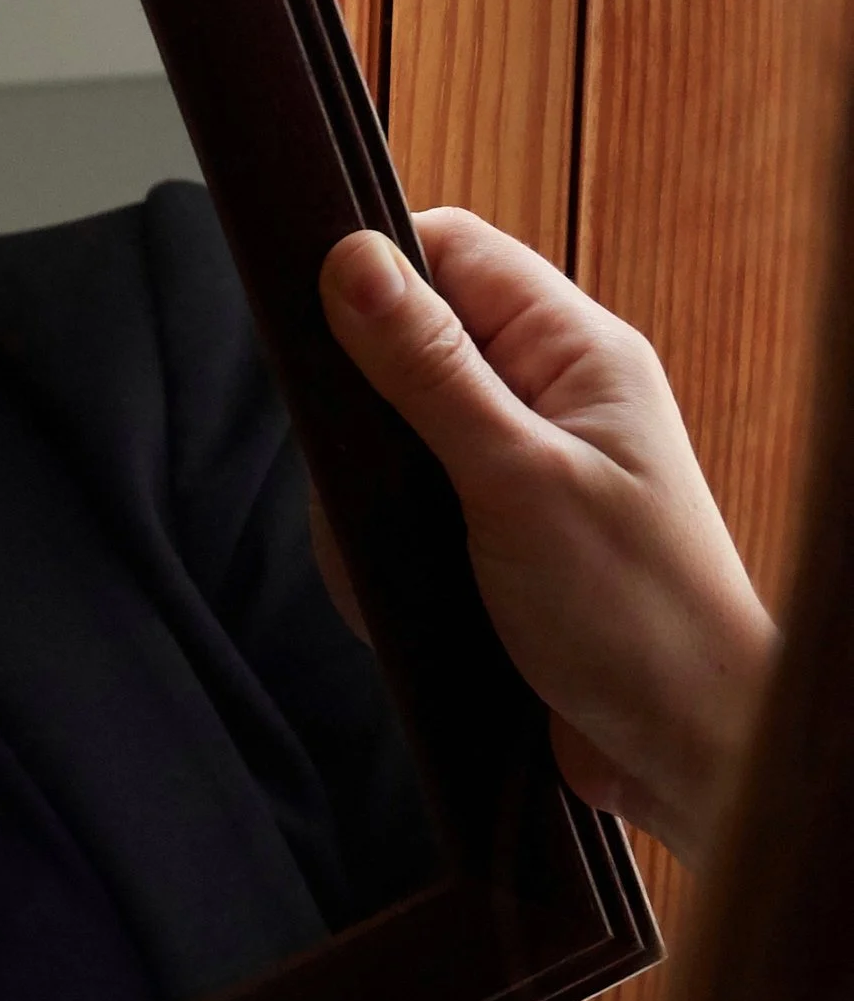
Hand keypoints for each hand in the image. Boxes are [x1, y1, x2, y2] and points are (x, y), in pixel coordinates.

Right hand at [320, 213, 775, 864]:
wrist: (686, 749)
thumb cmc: (637, 613)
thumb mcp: (515, 479)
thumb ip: (428, 369)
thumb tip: (349, 261)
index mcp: (576, 353)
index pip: (453, 250)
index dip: (374, 271)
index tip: (314, 330)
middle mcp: (550, 395)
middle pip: (406, 345)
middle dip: (363, 423)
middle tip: (376, 491)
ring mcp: (521, 465)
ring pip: (388, 441)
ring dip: (373, 508)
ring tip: (411, 570)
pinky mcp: (496, 533)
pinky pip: (402, 513)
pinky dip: (387, 556)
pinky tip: (412, 602)